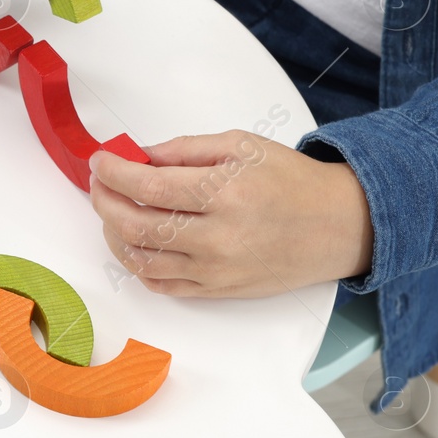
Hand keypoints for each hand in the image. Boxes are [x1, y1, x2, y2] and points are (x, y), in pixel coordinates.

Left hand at [88, 131, 374, 297]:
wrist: (338, 226)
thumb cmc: (290, 181)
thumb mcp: (242, 146)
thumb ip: (184, 149)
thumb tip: (138, 155)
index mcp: (225, 193)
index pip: (148, 186)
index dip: (114, 173)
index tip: (99, 161)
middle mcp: (217, 237)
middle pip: (136, 225)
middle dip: (105, 202)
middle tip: (99, 184)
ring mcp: (215, 270)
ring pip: (141, 260)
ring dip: (114, 234)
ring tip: (113, 211)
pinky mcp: (217, 291)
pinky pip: (161, 285)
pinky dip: (137, 264)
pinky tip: (134, 243)